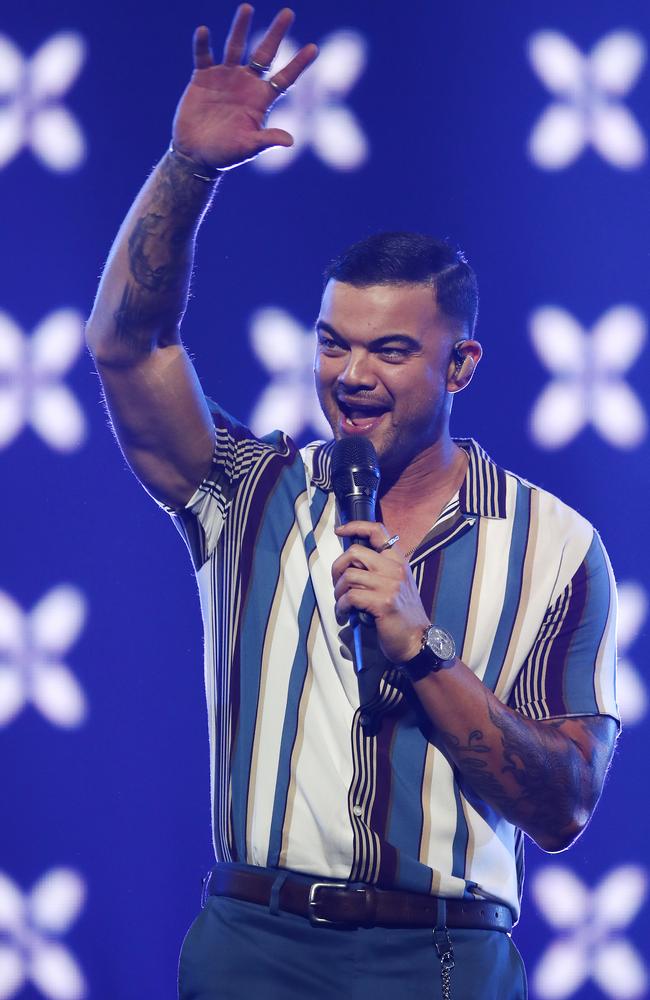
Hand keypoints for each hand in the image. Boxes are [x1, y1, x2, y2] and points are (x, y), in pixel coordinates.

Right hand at [172, 5, 317, 169]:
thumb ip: (266, 140)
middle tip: (288, 12)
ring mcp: (225, 77)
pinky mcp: (203, 77)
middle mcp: (246, 84)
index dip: (299, 64)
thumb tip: (290, 141)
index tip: (315, 48)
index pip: (284, 78)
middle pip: (264, 54)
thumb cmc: (225, 154)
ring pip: (235, 46)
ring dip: (240, 28)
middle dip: (276, 34)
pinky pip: (203, 56)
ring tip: (247, 8)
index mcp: (261, 99)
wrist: (196, 155)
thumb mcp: (248, 148)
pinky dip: (203, 45)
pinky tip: (204, 31)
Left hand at [332, 522, 429, 663]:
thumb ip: (378, 571)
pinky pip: (350, 596)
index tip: (339, 530)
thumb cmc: (401, 615)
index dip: (355, 526)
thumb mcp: (395, 585)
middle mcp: (395, 569)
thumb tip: (350, 564)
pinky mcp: (383, 603)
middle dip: (338, 567)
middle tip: (337, 583)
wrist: (418, 641)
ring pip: (349, 576)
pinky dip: (341, 605)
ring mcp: (390, 585)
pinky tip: (344, 613)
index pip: (377, 530)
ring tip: (342, 603)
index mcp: (398, 561)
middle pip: (354, 553)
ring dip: (338, 591)